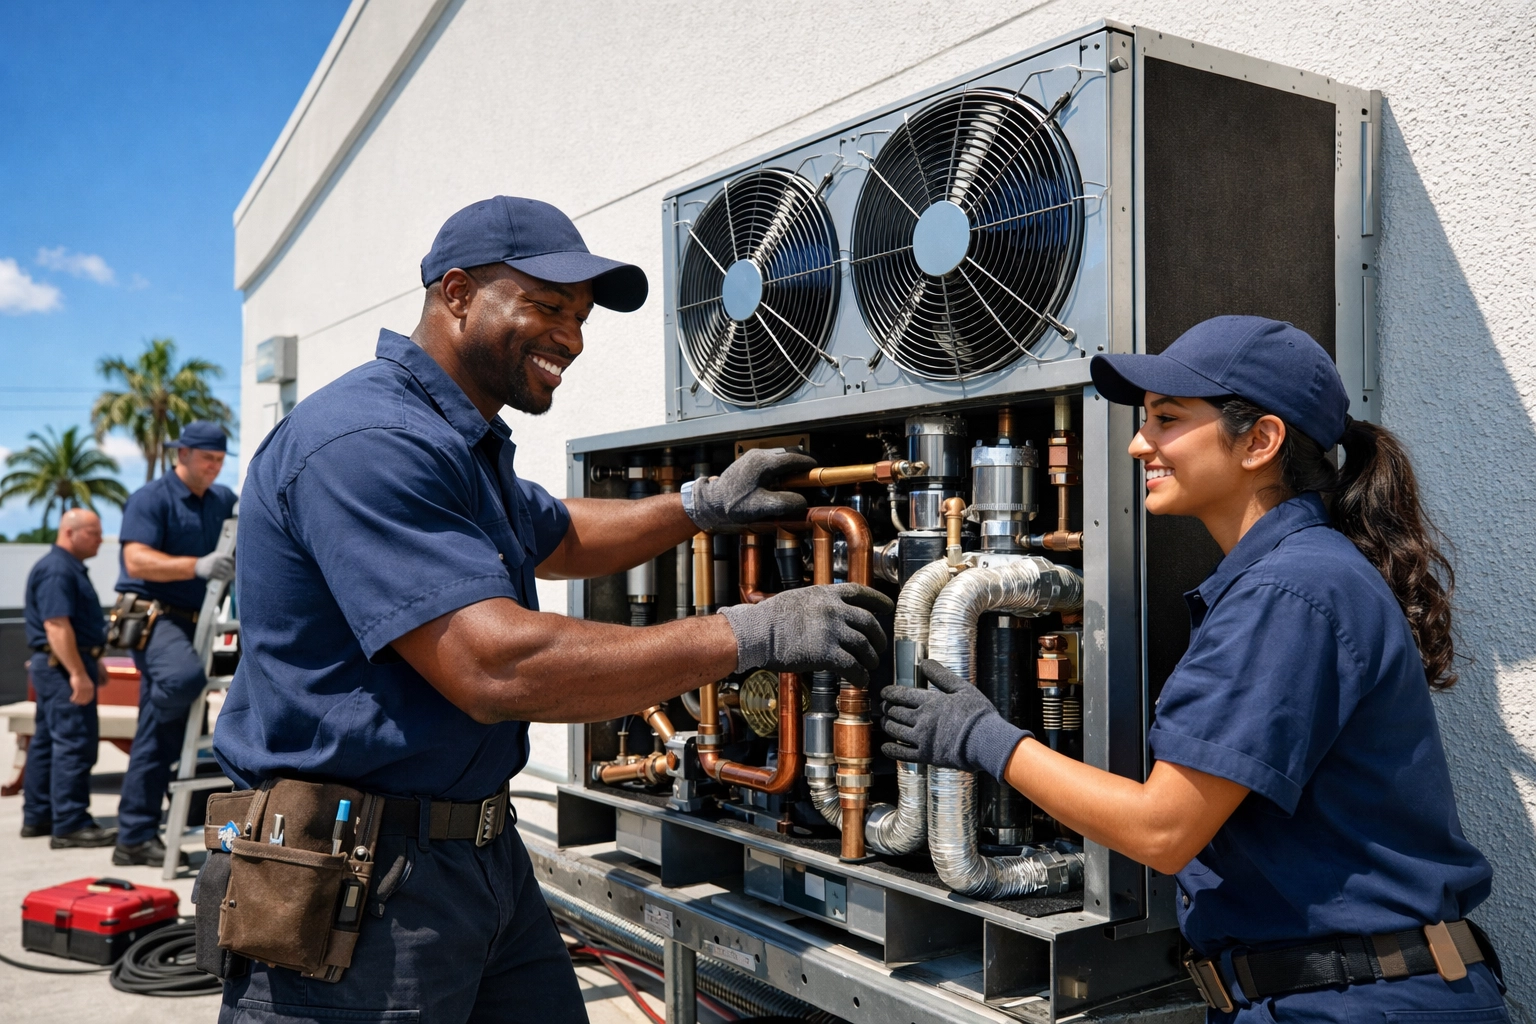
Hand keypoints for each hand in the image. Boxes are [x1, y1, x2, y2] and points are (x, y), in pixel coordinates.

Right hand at [68, 671, 94, 705]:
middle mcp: (88, 689)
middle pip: (85, 699)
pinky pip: (76, 695)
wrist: (79, 672)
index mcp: (92, 688)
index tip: (83, 703)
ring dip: (76, 701)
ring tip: (73, 701)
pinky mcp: (78, 688)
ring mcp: (83, 688)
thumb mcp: (87, 683)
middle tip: (77, 703)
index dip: (87, 701)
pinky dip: (73, 698)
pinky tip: (71, 699)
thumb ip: (88, 688)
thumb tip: (86, 694)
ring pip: (80, 698)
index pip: (91, 697)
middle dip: (81, 702)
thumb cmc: (82, 677)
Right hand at [194, 551, 234, 580]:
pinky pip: (221, 577)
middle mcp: (216, 561)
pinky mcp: (211, 574)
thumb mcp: (216, 555)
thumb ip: (224, 557)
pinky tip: (225, 578)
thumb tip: (235, 562)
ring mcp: (213, 567)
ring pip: (226, 573)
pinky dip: (224, 578)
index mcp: (219, 555)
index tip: (234, 565)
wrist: (198, 566)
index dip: (233, 563)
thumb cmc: (209, 561)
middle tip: (234, 573)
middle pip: (229, 566)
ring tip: (231, 577)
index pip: (230, 559)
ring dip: (229, 575)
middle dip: (232, 570)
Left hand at [684, 448, 815, 529]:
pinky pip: (770, 460)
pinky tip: (780, 480)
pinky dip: (780, 467)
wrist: (710, 502)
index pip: (794, 458)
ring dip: (790, 465)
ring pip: (779, 456)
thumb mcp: (762, 507)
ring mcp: (752, 457)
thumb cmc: (733, 504)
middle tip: (811, 473)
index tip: (818, 469)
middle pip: (788, 454)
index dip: (809, 464)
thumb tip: (802, 502)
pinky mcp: (747, 462)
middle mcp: (758, 455)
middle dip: (801, 463)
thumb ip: (785, 503)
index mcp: (764, 463)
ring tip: (797, 478)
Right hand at [719, 583, 891, 684]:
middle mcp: (834, 610)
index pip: (860, 593)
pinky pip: (853, 666)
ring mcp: (832, 631)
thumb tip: (830, 613)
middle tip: (879, 647)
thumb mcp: (799, 599)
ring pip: (864, 646)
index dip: (877, 601)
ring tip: (871, 665)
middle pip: (868, 622)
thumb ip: (818, 604)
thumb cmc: (770, 618)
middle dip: (878, 637)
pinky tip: (860, 680)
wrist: (757, 632)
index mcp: (826, 594)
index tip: (887, 608)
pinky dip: (859, 675)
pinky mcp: (827, 653)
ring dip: (871, 658)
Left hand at [880, 660, 1028, 780]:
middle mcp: (921, 719)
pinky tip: (886, 746)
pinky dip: (891, 749)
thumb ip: (941, 676)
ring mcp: (922, 739)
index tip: (884, 693)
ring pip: (895, 730)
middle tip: (884, 708)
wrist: (986, 741)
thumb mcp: (962, 688)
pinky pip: (902, 753)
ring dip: (887, 725)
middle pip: (895, 712)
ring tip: (885, 722)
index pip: (901, 694)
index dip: (889, 693)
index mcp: (930, 701)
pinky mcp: (926, 756)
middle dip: (887, 708)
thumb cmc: (978, 714)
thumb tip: (924, 662)